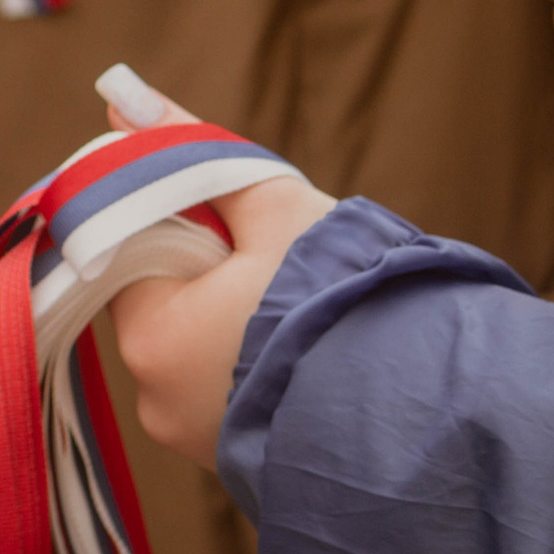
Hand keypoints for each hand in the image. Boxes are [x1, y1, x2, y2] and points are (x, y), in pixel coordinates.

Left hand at [98, 74, 334, 468]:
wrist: (431, 413)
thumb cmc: (347, 301)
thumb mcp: (279, 209)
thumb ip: (196, 151)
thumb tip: (122, 95)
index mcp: (151, 336)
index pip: (128, 249)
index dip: (176, 214)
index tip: (224, 203)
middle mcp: (156, 399)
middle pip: (162, 299)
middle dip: (209, 264)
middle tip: (275, 253)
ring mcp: (194, 438)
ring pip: (196, 345)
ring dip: (234, 311)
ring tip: (302, 301)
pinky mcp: (235, 458)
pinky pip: (226, 389)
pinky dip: (253, 358)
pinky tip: (305, 344)